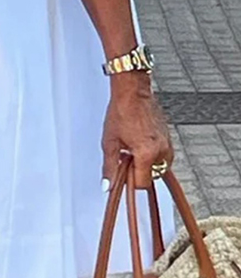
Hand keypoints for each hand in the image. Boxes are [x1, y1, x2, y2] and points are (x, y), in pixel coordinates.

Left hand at [101, 72, 173, 189]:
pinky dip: (152, 154)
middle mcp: (161, 150)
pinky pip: (163, 155)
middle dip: (139, 172)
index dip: (130, 181)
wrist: (132, 92)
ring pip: (159, 167)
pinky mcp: (169, 137)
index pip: (142, 183)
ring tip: (133, 149)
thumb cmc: (122, 111)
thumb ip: (110, 166)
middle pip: (152, 176)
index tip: (123, 174)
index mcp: (147, 153)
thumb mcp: (110, 142)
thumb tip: (108, 185)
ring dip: (146, 164)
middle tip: (126, 158)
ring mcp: (167, 144)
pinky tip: (140, 143)